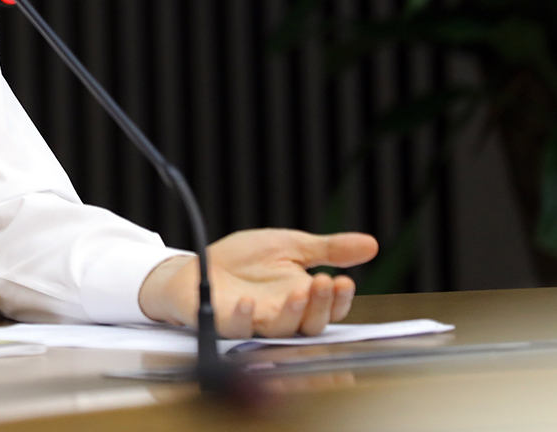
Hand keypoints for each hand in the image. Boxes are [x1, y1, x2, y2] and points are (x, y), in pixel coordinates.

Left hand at [138, 229, 378, 337]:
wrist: (202, 262)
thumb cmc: (246, 260)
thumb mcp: (290, 246)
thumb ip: (328, 249)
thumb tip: (371, 245)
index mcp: (301, 299)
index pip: (330, 309)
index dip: (339, 300)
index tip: (344, 282)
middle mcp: (282, 315)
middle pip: (311, 324)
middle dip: (320, 305)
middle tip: (323, 283)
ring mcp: (254, 322)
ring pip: (280, 329)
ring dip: (292, 312)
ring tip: (298, 291)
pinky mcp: (224, 322)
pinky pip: (237, 328)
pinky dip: (244, 318)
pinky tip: (248, 302)